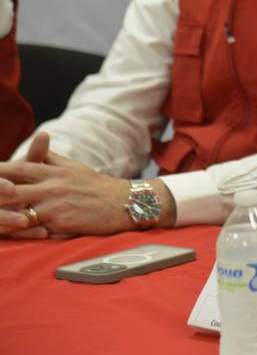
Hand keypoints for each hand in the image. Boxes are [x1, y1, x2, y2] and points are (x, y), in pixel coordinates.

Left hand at [0, 135, 133, 236]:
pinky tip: (5, 231)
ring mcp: (55, 203)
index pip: (15, 167)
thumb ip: (49, 157)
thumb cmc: (95, 185)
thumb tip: (35, 143)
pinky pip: (32, 228)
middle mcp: (51, 184)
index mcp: (51, 170)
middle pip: (9, 187)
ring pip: (16, 209)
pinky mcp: (62, 222)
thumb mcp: (72, 166)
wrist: (125, 202)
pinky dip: (17, 231)